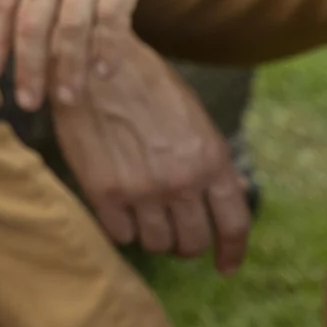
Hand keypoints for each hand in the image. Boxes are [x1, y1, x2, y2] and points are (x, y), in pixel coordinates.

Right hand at [51, 34, 250, 274]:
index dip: (233, 252)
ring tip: (142, 216)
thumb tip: (220, 191)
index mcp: (211, 158)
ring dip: (152, 236)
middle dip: (186, 244)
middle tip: (173, 233)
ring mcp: (143, 190)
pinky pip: (121, 235)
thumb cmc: (141, 79)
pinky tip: (117, 209)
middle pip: (193, 242)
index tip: (226, 267)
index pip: (235, 224)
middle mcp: (182, 181)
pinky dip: (122, 228)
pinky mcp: (104, 193)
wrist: (92, 60)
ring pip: (156, 244)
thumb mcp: (191, 114)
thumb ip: (206, 157)